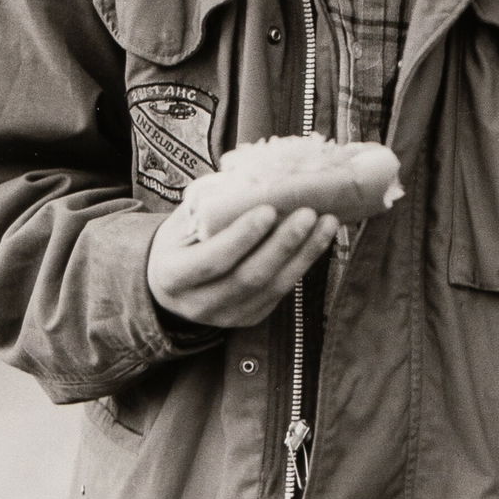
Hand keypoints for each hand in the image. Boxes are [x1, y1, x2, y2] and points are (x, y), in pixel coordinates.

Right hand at [147, 204, 338, 328]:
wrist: (172, 282)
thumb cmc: (181, 241)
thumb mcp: (184, 221)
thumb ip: (212, 207)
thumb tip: (256, 181)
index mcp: (172, 276)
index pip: (211, 261)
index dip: (242, 237)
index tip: (269, 209)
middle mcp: (199, 303)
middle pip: (248, 277)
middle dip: (283, 244)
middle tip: (308, 213)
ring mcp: (227, 315)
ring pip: (272, 287)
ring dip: (304, 254)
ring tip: (326, 223)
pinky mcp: (251, 317)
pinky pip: (282, 291)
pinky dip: (303, 263)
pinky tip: (319, 239)